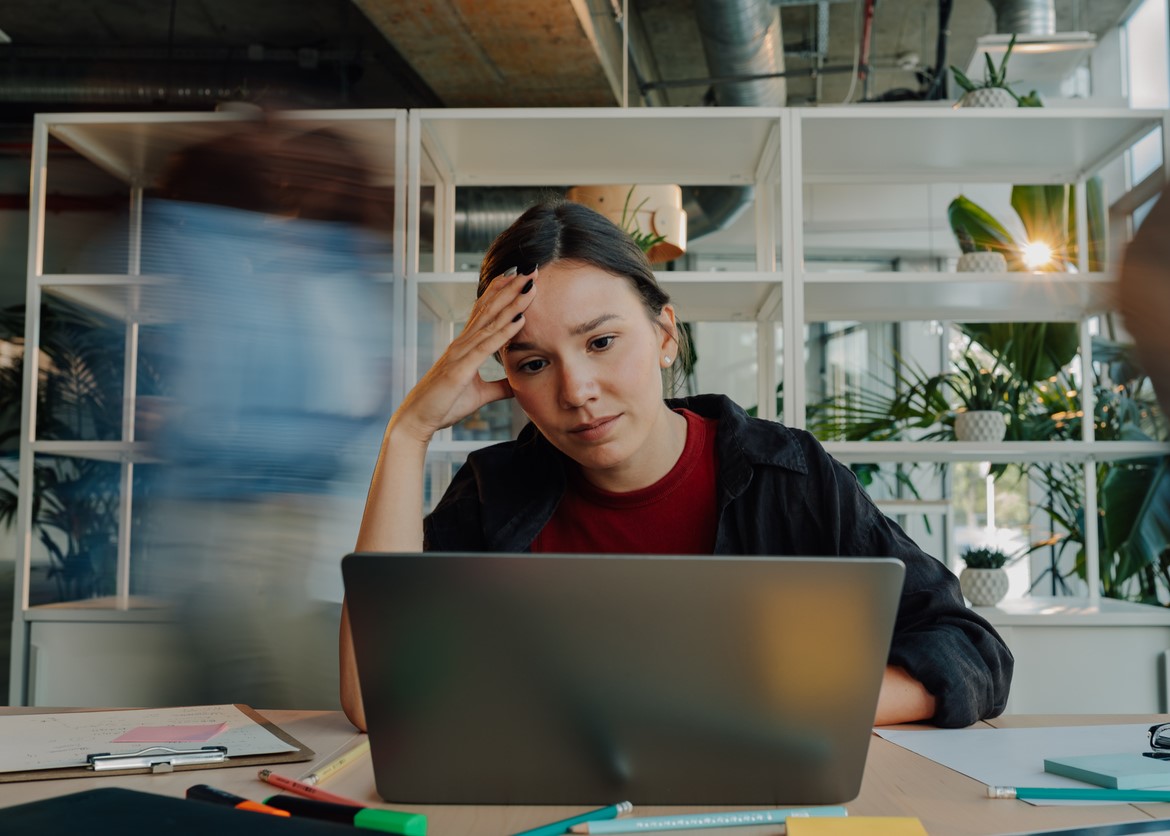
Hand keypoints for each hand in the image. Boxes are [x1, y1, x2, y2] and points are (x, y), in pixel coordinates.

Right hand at [392, 266, 535, 441]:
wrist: (417, 419)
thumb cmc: (443, 405)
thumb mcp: (480, 395)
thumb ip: (500, 387)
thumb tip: (518, 384)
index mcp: (464, 346)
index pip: (485, 312)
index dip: (502, 293)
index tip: (519, 278)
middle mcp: (462, 343)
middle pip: (489, 309)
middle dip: (511, 288)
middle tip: (530, 270)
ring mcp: (460, 354)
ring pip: (490, 322)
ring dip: (512, 303)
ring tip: (528, 286)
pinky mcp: (461, 369)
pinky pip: (486, 347)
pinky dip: (504, 332)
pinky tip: (519, 320)